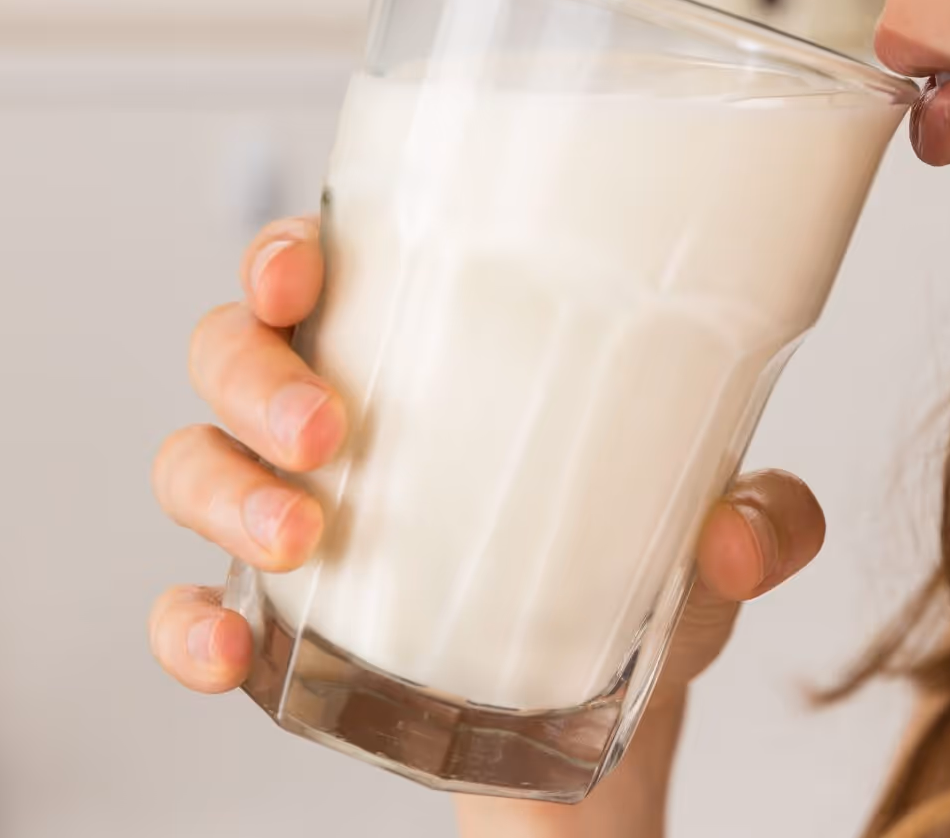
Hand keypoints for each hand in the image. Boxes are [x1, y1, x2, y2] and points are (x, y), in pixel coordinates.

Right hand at [148, 215, 826, 835]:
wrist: (605, 697)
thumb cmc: (633, 564)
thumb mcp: (714, 527)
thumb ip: (764, 521)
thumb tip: (739, 540)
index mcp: (430, 350)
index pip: (330, 265)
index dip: (287, 252)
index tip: (305, 268)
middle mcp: (341, 413)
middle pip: (233, 351)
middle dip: (254, 376)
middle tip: (329, 427)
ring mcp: (294, 510)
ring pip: (194, 462)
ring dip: (225, 490)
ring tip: (303, 535)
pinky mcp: (278, 617)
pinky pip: (187, 606)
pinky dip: (186, 625)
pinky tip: (229, 648)